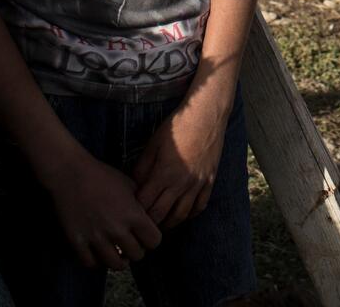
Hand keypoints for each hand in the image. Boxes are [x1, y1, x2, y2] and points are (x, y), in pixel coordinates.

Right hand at [47, 149, 161, 268]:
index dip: (152, 239)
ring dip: (119, 259)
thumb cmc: (102, 176)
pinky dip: (97, 261)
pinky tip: (99, 252)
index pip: (154, 241)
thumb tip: (149, 220)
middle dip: (137, 249)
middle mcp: (117, 230)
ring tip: (117, 251)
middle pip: (137, 256)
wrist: (72, 173)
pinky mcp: (79, 243)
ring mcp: (97, 238)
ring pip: (116, 265)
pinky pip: (92, 264)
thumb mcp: (129, 184)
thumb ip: (142, 204)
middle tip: (131, 243)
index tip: (146, 236)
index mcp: (133, 214)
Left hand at [132, 94, 228, 230]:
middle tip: (141, 225)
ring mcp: (197, 184)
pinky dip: (190, 214)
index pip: (145, 204)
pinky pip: (199, 206)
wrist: (207, 115)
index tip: (129, 212)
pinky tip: (182, 214)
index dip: (135, 211)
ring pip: (181, 215)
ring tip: (160, 225)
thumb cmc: (177, 126)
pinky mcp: (210, 181)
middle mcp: (181, 184)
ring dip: (168, 224)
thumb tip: (133, 186)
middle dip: (149, 223)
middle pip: (161, 215)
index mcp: (164, 174)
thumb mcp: (153, 143)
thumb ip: (142, 167)